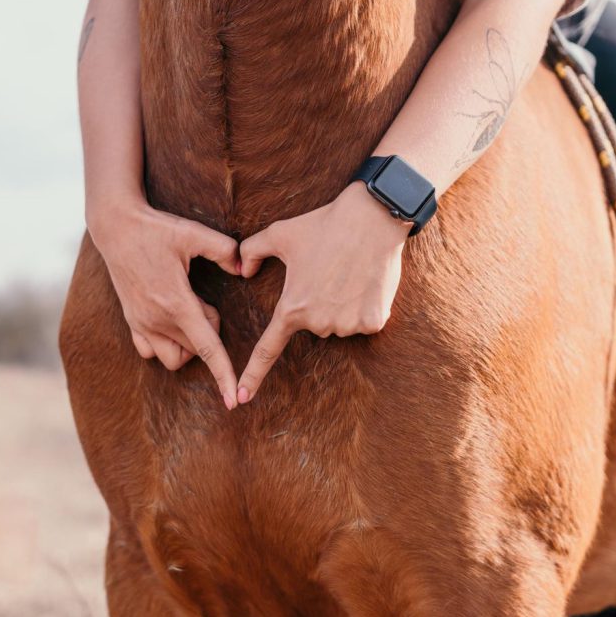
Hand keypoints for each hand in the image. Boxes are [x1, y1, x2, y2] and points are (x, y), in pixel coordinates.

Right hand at [89, 199, 241, 408]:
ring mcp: (141, 323)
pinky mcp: (131, 321)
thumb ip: (224, 250)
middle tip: (206, 302)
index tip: (234, 399)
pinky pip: (150, 352)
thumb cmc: (156, 229)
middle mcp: (156, 320)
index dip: (224, 374)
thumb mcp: (194, 233)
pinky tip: (171, 321)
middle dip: (209, 333)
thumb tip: (243, 268)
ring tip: (189, 313)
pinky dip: (166, 345)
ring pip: (172, 359)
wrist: (116, 227)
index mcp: (176, 303)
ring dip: (189, 346)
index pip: (207, 348)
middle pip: (196, 351)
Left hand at [236, 181, 412, 402]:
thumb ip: (250, 251)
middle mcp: (319, 323)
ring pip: (339, 323)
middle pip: (313, 324)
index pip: (268, 349)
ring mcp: (348, 325)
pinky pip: (364, 322)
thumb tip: (242, 269)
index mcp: (292, 308)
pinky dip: (365, 306)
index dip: (253, 374)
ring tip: (348, 272)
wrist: (372, 219)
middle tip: (326, 271)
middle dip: (317, 302)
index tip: (242, 397)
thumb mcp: (278, 233)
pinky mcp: (374, 323)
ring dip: (341, 305)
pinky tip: (366, 281)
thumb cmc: (322, 224)